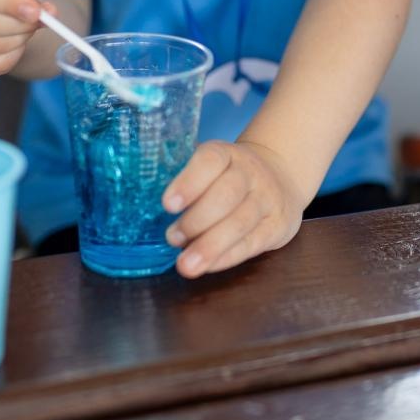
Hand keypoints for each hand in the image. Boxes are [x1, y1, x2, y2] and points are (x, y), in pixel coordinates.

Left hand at [162, 139, 307, 277]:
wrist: (280, 176)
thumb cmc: (229, 176)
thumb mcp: (211, 166)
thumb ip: (183, 178)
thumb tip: (140, 199)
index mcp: (227, 154)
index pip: (210, 160)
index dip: (189, 182)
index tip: (167, 204)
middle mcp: (250, 172)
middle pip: (226, 194)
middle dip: (196, 220)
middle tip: (172, 238)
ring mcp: (267, 199)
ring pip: (240, 222)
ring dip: (210, 245)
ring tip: (185, 264)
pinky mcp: (277, 226)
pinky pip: (251, 244)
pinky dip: (226, 257)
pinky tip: (207, 266)